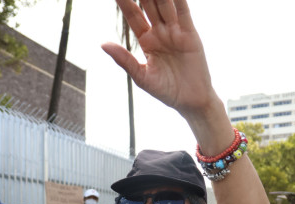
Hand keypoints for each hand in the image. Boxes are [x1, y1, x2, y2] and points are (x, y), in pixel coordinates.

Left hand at [102, 0, 217, 120]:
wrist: (191, 101)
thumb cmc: (166, 91)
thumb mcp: (142, 77)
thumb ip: (124, 60)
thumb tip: (103, 44)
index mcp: (147, 40)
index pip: (133, 15)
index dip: (125, 1)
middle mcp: (160, 32)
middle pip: (148, 4)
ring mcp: (175, 31)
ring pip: (164, 5)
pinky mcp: (190, 33)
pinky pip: (183, 12)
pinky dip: (178, 0)